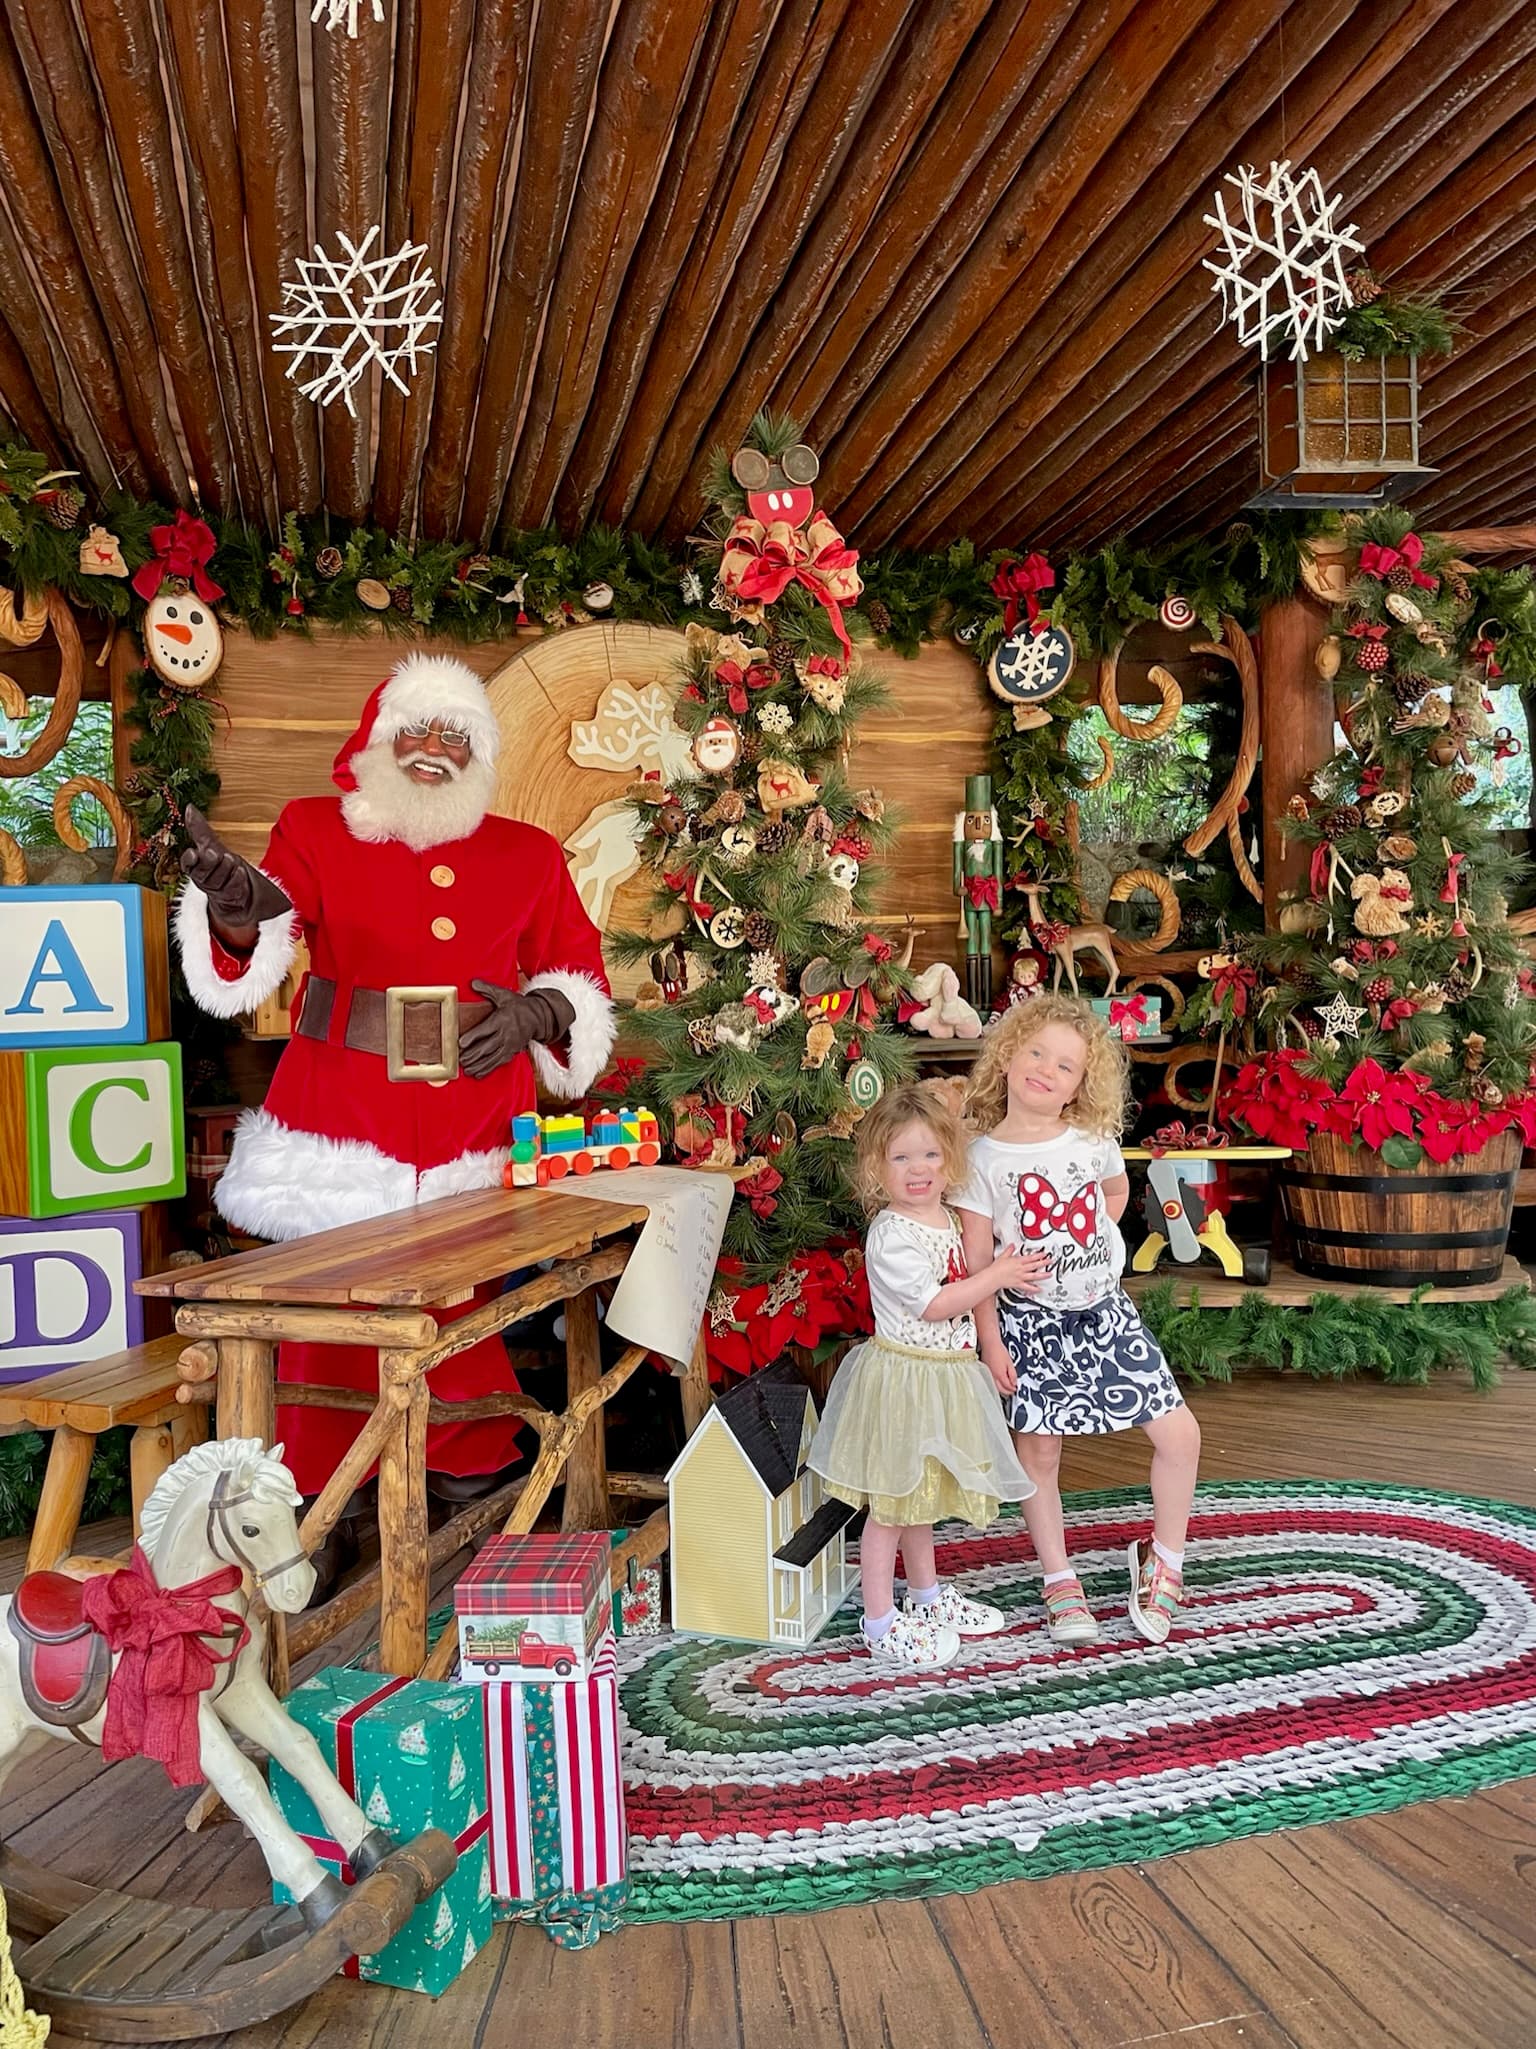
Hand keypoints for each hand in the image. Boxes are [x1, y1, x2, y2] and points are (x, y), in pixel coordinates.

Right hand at [180, 806, 291, 925]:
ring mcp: (216, 890)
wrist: (239, 887)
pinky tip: (240, 873)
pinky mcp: (230, 898)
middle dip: (210, 862)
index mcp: (195, 866)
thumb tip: (189, 808)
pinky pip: (233, 887)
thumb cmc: (222, 864)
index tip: (194, 852)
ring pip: (218, 879)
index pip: (187, 864)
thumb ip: (199, 830)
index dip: (190, 860)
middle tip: (215, 854)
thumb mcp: (211, 844)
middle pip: (202, 872)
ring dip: (227, 868)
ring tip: (231, 862)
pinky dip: (237, 878)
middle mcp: (202, 879)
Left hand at [459, 981, 576, 1079]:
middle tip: (459, 1059)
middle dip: (471, 1055)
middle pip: (486, 1047)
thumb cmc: (518, 1006)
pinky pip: (498, 1063)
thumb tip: (473, 982)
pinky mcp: (511, 1052)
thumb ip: (487, 989)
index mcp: (501, 1019)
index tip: (460, 1043)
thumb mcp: (504, 995)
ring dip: (477, 1064)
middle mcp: (505, 1034)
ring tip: (465, 1069)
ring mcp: (509, 1045)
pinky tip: (476, 1073)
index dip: (472, 1037)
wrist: (538, 1017)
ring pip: (491, 1058)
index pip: (484, 1030)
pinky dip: (486, 1069)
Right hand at [983, 1350, 1015, 1397]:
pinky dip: (995, 1386)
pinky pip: (991, 1383)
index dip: (1013, 1389)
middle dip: (1007, 1391)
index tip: (1016, 1388)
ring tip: (1006, 1388)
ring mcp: (988, 1375)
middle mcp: (993, 1377)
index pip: (1007, 1387)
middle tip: (1012, 1390)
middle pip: (1001, 1390)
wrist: (989, 1344)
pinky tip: (999, 1383)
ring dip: (1001, 1390)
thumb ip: (1013, 1374)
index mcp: (1000, 1375)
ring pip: (995, 1388)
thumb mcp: (1010, 1363)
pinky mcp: (985, 1373)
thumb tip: (1014, 1383)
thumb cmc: (999, 1351)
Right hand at [988, 1248, 1051, 1294]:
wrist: (993, 1277)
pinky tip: (1039, 1289)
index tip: (1044, 1254)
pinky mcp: (1018, 1284)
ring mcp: (1020, 1277)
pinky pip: (1028, 1287)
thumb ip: (1009, 1250)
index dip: (1038, 1255)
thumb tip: (1012, 1245)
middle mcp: (1020, 1269)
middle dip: (1043, 1263)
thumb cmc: (997, 1267)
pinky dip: (1034, 1288)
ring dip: (1042, 1275)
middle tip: (1050, 1262)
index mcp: (1017, 1261)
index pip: (1030, 1257)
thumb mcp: (1003, 1256)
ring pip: (1034, 1276)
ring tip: (1049, 1274)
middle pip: (1034, 1266)